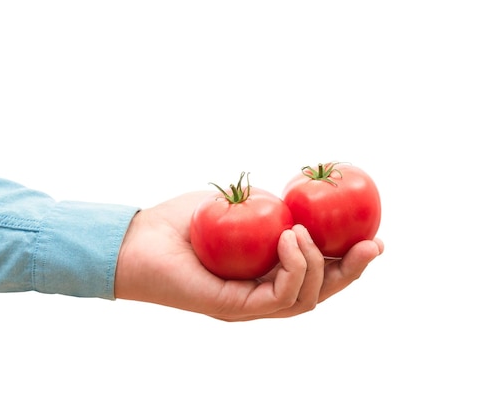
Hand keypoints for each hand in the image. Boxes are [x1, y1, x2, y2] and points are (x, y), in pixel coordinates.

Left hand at [115, 191, 383, 321]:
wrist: (139, 238)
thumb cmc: (181, 222)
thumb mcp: (236, 208)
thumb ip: (266, 210)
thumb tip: (295, 203)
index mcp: (263, 275)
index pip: (314, 274)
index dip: (346, 260)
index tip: (371, 236)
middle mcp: (260, 295)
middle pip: (318, 293)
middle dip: (351, 271)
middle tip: (372, 245)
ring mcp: (248, 306)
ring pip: (304, 300)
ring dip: (318, 266)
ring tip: (306, 232)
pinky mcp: (234, 309)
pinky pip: (279, 297)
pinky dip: (294, 267)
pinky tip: (291, 238)